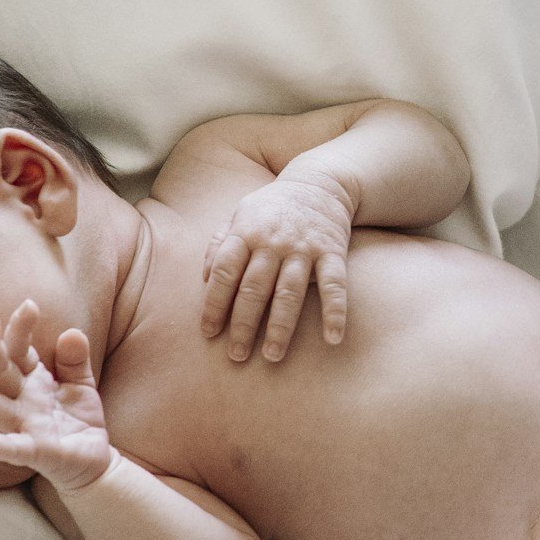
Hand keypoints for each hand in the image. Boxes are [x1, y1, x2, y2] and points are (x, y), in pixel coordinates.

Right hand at [0, 300, 115, 491]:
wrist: (90, 462)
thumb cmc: (77, 420)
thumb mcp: (81, 384)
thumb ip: (75, 360)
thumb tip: (72, 333)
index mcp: (29, 381)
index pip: (20, 351)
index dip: (21, 329)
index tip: (29, 304)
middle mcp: (19, 402)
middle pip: (0, 371)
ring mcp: (23, 428)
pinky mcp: (35, 453)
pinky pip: (12, 449)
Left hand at [201, 173, 353, 362]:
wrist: (320, 183)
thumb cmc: (273, 207)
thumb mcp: (239, 214)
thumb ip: (219, 243)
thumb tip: (204, 279)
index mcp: (246, 232)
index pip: (225, 273)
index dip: (214, 304)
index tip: (208, 333)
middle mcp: (273, 241)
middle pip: (254, 289)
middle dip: (243, 325)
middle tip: (236, 356)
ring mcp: (304, 247)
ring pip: (289, 293)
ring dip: (281, 327)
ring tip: (273, 356)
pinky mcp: (332, 252)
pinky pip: (335, 285)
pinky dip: (335, 312)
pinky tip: (333, 338)